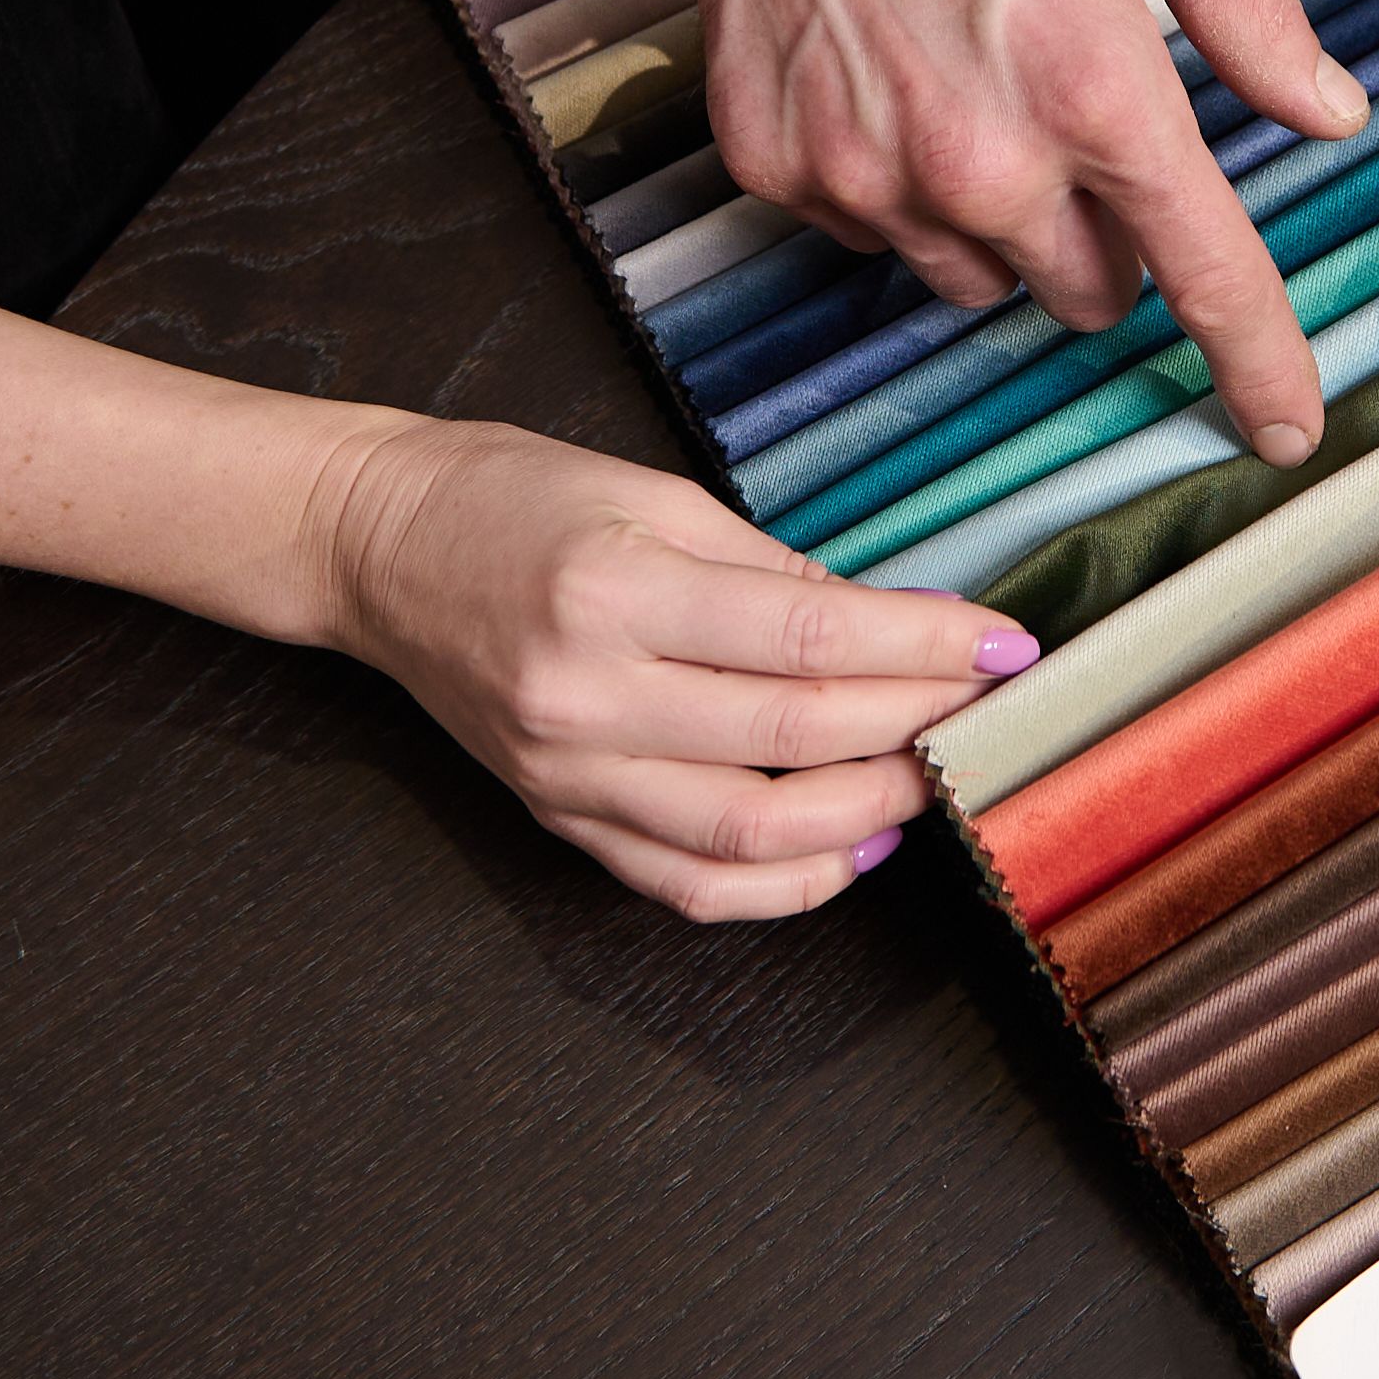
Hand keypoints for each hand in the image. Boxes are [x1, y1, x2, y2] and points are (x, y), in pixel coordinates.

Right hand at [308, 413, 1034, 920]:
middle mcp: (587, 696)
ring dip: (866, 814)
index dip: (921, 646)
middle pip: (791, 738)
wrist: (375, 548)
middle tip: (989, 706)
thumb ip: (769, 569)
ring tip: (935, 778)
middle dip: (915, 724)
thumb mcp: (649, 493)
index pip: (805, 636)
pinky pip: (686, 885)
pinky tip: (851, 848)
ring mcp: (569, 773)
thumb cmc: (510, 498)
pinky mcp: (559, 818)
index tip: (1003, 642)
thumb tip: (889, 624)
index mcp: (613, 591)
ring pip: (749, 835)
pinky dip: (783, 885)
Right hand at [639, 0, 1372, 460]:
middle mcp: (978, 158)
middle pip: (1089, 293)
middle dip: (1110, 239)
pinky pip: (871, 232)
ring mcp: (863, 170)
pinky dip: (895, 182)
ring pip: (977, 277)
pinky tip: (889, 73)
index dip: (1260, 364)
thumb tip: (1332, 115)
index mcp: (1096, 90)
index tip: (1287, 431)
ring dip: (1002, 220)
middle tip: (1084, 122)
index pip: (1204, 276)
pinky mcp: (777, 164)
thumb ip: (1255, 17)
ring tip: (976, 83)